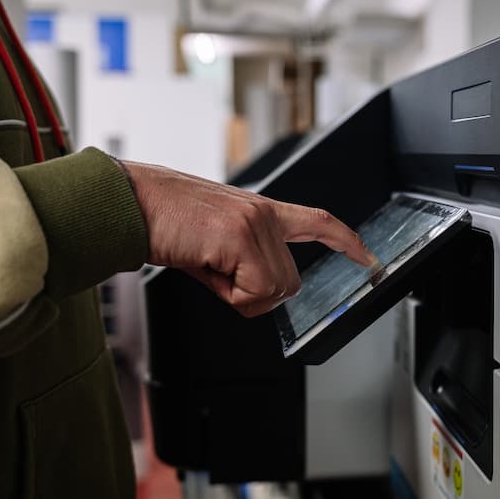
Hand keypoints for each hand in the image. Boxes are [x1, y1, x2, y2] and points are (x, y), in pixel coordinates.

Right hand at [122, 161, 376, 316]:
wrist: (130, 204)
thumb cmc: (165, 221)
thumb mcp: (214, 242)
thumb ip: (246, 261)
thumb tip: (259, 293)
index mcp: (261, 210)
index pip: (318, 221)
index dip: (347, 242)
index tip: (368, 258)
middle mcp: (264, 213)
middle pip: (290, 282)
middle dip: (256, 293)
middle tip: (219, 274)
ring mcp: (254, 223)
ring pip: (275, 290)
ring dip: (239, 293)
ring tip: (208, 265)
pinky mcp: (239, 236)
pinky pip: (255, 290)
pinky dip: (230, 294)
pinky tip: (206, 266)